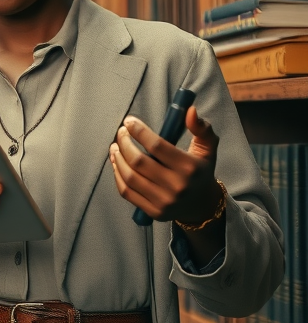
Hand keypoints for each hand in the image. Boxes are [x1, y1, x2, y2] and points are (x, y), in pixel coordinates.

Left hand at [109, 106, 221, 224]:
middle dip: (124, 142)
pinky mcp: (154, 212)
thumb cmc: (201, 170)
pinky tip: (117, 162)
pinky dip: (117, 175)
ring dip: (118, 158)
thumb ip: (201, 128)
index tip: (128, 121)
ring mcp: (164, 201)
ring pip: (130, 176)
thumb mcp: (208, 148)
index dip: (138, 131)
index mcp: (190, 167)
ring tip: (115, 146)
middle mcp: (177, 186)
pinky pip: (126, 192)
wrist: (203, 205)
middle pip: (139, 161)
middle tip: (121, 133)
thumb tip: (190, 110)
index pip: (156, 145)